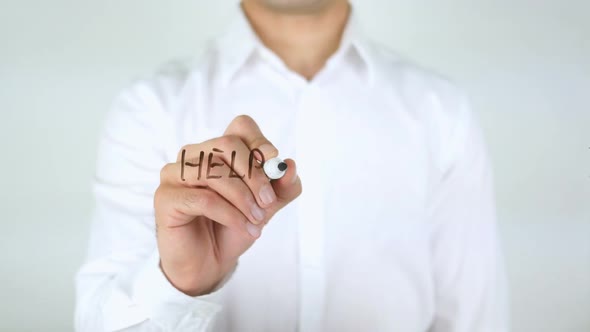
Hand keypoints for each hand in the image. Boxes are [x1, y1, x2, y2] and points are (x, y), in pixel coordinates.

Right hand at [154, 115, 301, 295]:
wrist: (208, 263)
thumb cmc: (233, 227)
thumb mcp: (265, 207)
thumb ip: (282, 187)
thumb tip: (290, 166)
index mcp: (218, 150)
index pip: (240, 126)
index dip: (259, 141)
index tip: (274, 164)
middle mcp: (194, 155)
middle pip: (226, 143)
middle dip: (254, 173)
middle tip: (268, 201)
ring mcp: (175, 173)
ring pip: (213, 170)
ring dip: (242, 198)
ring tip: (257, 221)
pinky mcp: (165, 197)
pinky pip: (202, 198)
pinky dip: (230, 214)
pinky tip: (244, 228)